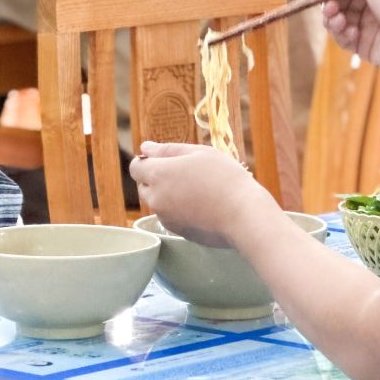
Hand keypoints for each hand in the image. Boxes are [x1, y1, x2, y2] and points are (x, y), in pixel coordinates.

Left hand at [128, 141, 277, 247]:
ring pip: (159, 203)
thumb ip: (167, 149)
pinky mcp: (178, 232)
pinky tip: (203, 206)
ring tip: (200, 190)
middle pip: (144, 186)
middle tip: (187, 174)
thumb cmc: (225, 178)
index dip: (148, 161)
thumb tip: (144, 147)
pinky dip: (180, 210)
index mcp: (158, 174)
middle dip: (157, 179)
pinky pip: (171, 217)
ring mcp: (165, 218)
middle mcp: (156, 198)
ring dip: (170, 195)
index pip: (135, 167)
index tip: (167, 160)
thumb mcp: (199, 153)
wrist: (243, 215)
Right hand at [320, 0, 379, 77]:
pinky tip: (349, 32)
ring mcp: (370, 26)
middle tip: (328, 6)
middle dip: (330, 2)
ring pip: (339, 19)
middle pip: (340, 0)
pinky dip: (342, 34)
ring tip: (337, 20)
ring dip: (333, 19)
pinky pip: (345, 38)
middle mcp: (374, 4)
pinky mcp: (367, 46)